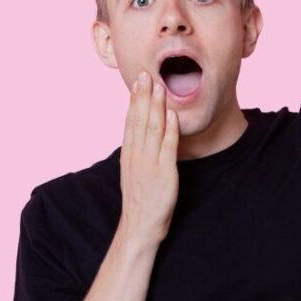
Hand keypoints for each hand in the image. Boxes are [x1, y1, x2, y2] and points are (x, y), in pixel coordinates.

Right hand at [118, 70, 179, 243]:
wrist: (140, 225)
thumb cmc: (140, 199)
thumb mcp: (132, 171)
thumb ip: (137, 151)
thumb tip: (140, 133)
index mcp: (128, 154)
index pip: (130, 121)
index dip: (135, 100)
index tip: (138, 81)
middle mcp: (136, 155)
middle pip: (139, 120)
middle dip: (143, 96)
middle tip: (145, 74)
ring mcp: (149, 163)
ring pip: (153, 129)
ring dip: (156, 107)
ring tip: (159, 87)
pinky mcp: (164, 173)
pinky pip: (167, 148)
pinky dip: (170, 130)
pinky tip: (172, 115)